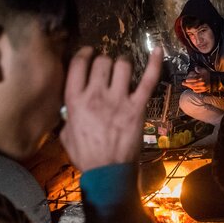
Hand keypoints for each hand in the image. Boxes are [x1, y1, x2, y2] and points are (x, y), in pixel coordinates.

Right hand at [60, 46, 161, 171]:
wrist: (108, 172)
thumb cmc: (86, 156)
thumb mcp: (66, 135)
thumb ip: (67, 116)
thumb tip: (68, 108)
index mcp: (75, 101)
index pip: (78, 65)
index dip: (84, 54)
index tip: (89, 53)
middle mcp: (96, 95)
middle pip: (102, 62)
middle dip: (104, 60)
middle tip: (107, 67)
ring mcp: (119, 100)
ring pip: (122, 65)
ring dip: (123, 63)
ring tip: (123, 67)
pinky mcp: (137, 107)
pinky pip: (148, 79)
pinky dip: (154, 63)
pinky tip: (157, 50)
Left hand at [181, 67, 209, 92]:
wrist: (214, 80)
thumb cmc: (208, 75)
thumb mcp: (204, 70)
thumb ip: (199, 69)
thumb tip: (195, 68)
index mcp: (202, 78)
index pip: (195, 79)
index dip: (190, 80)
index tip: (186, 80)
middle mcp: (202, 83)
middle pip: (193, 84)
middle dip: (187, 84)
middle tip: (183, 83)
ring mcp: (203, 87)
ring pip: (195, 88)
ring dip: (189, 87)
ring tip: (186, 85)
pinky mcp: (203, 90)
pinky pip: (197, 91)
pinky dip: (194, 90)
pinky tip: (192, 88)